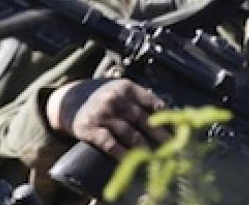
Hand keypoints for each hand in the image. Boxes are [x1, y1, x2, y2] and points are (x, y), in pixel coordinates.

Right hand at [46, 78, 170, 157]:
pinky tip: (133, 161)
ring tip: (158, 159)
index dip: (168, 120)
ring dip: (146, 149)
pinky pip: (111, 145)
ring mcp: (102, 114)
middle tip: (174, 150)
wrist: (69, 102)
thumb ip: (141, 99)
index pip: (153, 103)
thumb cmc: (103, 100)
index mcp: (126, 87)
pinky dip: (123, 154)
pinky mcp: (90, 129)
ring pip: (130, 134)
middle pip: (144, 121)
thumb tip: (172, 115)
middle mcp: (114, 98)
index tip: (180, 133)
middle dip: (162, 138)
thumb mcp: (120, 91)